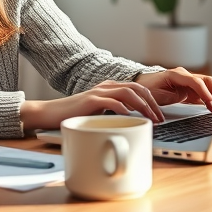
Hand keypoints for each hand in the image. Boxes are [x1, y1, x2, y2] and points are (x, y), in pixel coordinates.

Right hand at [19, 79, 163, 130]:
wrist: (51, 113)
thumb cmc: (75, 116)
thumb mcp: (99, 113)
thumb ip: (114, 114)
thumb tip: (133, 124)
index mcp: (110, 89)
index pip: (138, 89)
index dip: (153, 101)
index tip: (160, 116)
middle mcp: (106, 87)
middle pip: (137, 89)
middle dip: (152, 103)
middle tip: (160, 119)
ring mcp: (98, 92)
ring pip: (127, 92)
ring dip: (142, 105)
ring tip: (150, 118)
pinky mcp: (90, 100)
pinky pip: (110, 100)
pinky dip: (122, 107)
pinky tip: (129, 115)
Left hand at [133, 67, 211, 113]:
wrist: (143, 85)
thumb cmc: (148, 89)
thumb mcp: (157, 95)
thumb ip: (172, 97)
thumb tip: (182, 100)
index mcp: (177, 75)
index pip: (196, 82)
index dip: (205, 93)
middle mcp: (186, 75)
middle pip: (208, 81)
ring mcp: (190, 81)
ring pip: (211, 84)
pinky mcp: (192, 89)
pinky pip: (207, 91)